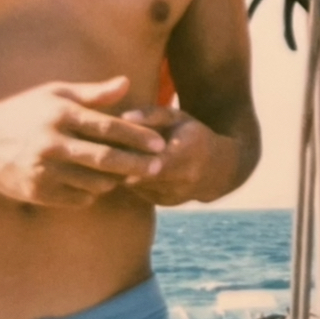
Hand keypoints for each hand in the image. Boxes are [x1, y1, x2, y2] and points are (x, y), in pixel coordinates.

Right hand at [0, 77, 166, 206]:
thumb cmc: (22, 112)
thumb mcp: (54, 94)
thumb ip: (92, 93)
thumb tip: (126, 84)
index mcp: (60, 115)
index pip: (108, 127)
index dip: (138, 136)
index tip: (159, 143)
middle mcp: (53, 143)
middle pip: (106, 158)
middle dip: (137, 164)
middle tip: (160, 166)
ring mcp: (44, 170)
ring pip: (94, 182)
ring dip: (115, 180)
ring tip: (127, 175)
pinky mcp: (37, 192)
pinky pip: (77, 198)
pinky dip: (92, 193)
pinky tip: (97, 185)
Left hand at [118, 106, 237, 205]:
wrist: (221, 170)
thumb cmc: (193, 135)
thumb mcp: (177, 117)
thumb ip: (151, 115)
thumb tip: (123, 116)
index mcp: (188, 153)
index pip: (153, 160)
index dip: (130, 155)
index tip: (109, 142)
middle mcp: (184, 178)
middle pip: (141, 174)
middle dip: (119, 163)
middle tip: (98, 150)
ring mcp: (175, 195)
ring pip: (137, 185)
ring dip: (121, 173)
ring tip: (106, 156)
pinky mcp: (166, 203)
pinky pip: (140, 192)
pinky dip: (130, 181)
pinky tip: (121, 167)